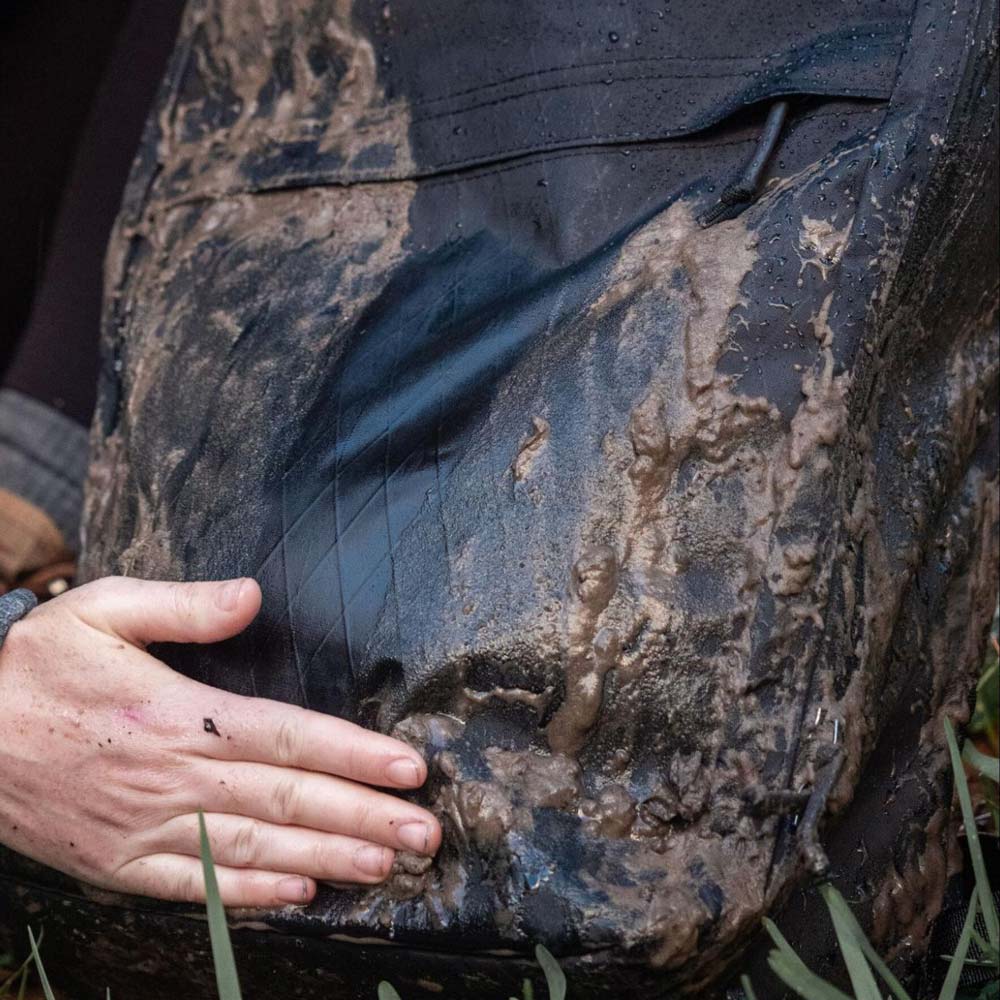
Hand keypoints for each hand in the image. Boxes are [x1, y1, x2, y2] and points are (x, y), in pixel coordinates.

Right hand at [0, 576, 440, 906]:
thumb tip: (253, 596)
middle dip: (363, 818)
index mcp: (177, 717)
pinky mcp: (121, 865)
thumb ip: (183, 604)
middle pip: (286, 802)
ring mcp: (147, 830)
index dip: (353, 754)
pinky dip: (252, 898)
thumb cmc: (36, 668)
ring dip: (327, 860)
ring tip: (387, 867)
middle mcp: (172, 780)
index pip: (287, 737)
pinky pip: (196, 889)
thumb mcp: (101, 610)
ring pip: (254, 851)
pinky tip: (302, 898)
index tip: (408, 768)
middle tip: (426, 834)